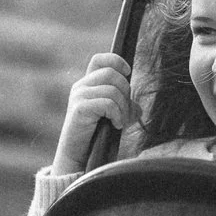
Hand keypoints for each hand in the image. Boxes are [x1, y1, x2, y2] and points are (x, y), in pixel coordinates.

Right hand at [52, 52, 133, 175]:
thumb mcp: (112, 117)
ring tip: (121, 121)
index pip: (99, 60)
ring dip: (123, 107)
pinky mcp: (80, 109)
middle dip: (126, 92)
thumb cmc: (95, 135)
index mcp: (87, 84)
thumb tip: (138, 108)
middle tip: (126, 112)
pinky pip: (108, 103)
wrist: (77, 154)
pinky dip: (117, 114)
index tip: (128, 72)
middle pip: (111, 74)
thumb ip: (124, 109)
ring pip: (112, 89)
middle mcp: (81, 86)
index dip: (116, 61)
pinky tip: (116, 125)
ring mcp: (79, 96)